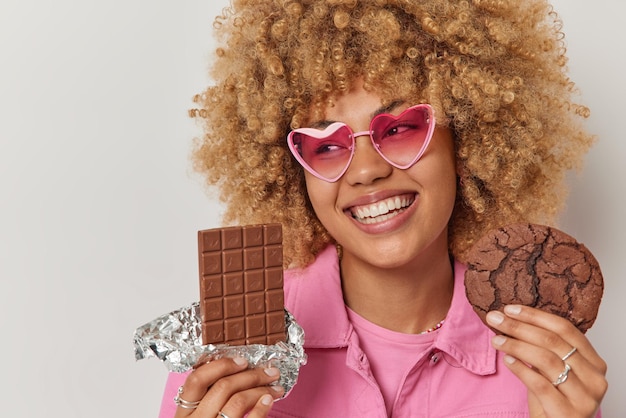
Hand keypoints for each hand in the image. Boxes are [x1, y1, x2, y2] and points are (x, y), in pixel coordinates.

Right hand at [173, 357, 284, 417]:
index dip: (220, 365)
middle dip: (251, 374)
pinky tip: (268, 400)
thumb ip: (208, 403)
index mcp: (184, 416)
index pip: (195, 380)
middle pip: (222, 387)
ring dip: (261, 388)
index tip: (242, 360)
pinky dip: (261, 407)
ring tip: (275, 387)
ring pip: (237, 401)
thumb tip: (236, 375)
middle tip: (269, 371)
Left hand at [486, 305, 606, 417]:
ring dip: (516, 345)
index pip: (565, 329)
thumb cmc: (553, 399)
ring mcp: (584, 397)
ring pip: (546, 360)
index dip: (535, 316)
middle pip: (553, 342)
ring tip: (497, 340)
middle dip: (519, 327)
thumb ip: (544, 347)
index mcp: (594, 361)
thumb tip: (510, 318)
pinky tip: (507, 360)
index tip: (510, 309)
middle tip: (495, 319)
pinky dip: (521, 369)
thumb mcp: (553, 369)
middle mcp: (594, 378)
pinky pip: (540, 384)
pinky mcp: (568, 412)